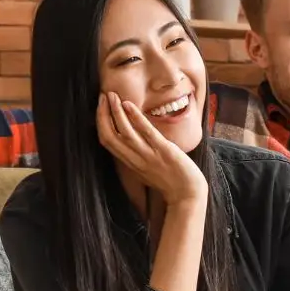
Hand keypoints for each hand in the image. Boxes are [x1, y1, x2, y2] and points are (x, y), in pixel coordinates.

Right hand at [96, 92, 208, 208]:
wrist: (188, 194)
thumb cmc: (170, 181)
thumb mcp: (147, 169)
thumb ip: (138, 155)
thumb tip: (132, 138)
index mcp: (130, 163)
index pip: (107, 141)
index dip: (100, 123)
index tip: (101, 107)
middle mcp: (135, 160)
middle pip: (110, 136)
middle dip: (103, 115)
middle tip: (103, 96)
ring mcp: (149, 155)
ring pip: (125, 133)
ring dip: (116, 112)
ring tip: (112, 96)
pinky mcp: (164, 151)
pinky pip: (147, 133)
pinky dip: (136, 118)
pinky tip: (129, 105)